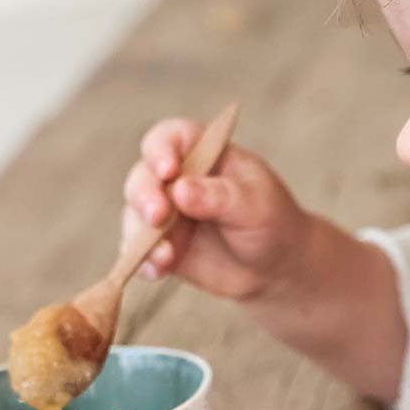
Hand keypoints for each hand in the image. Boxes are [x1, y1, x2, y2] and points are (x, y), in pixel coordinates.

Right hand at [123, 117, 312, 299]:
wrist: (275, 268)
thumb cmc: (271, 224)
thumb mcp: (257, 206)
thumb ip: (222, 197)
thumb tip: (180, 190)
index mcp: (203, 153)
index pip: (170, 138)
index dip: (161, 150)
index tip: (168, 171)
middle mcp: (176, 179)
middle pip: (143, 176)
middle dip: (145, 195)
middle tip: (158, 216)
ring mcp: (164, 213)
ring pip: (134, 214)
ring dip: (142, 234)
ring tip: (166, 256)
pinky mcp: (157, 245)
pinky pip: (137, 251)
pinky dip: (142, 260)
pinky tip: (156, 271)